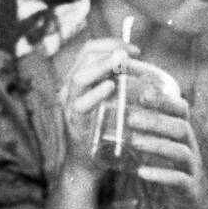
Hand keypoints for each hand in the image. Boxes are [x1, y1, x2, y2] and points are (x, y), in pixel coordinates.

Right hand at [60, 39, 141, 174]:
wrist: (88, 164)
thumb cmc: (103, 131)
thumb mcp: (110, 101)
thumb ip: (117, 82)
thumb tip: (138, 64)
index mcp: (78, 79)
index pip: (90, 49)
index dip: (112, 43)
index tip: (135, 49)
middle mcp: (70, 88)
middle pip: (85, 57)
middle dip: (111, 51)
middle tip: (133, 55)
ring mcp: (69, 106)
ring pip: (80, 77)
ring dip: (103, 67)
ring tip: (121, 63)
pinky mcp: (74, 123)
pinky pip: (81, 104)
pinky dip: (96, 93)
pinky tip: (111, 87)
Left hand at [127, 91, 207, 208]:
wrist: (194, 203)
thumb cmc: (173, 170)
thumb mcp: (164, 147)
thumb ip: (150, 132)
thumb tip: (120, 112)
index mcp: (184, 135)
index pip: (181, 110)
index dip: (165, 100)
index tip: (143, 93)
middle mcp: (191, 147)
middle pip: (181, 128)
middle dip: (156, 121)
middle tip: (130, 118)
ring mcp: (192, 168)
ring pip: (180, 152)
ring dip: (157, 144)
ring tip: (134, 142)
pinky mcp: (190, 188)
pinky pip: (178, 179)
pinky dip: (161, 174)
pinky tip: (142, 172)